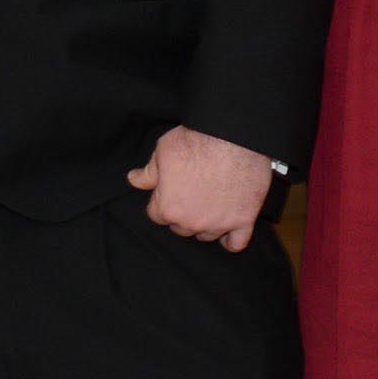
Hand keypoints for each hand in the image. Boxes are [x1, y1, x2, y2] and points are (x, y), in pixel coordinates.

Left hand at [128, 125, 272, 249]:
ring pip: (206, 235)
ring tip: (210, 204)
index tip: (171, 190)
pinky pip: (236, 243)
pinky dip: (232, 240)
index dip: (163, 200)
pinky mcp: (244, 220)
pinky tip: (228, 231)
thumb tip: (134, 180)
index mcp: (168, 208)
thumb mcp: (162, 151)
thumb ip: (148, 173)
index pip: (157, 215)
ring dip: (205, 224)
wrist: (233, 135)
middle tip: (192, 193)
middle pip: (181, 228)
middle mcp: (192, 222)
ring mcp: (219, 224)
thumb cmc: (196, 140)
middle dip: (183, 213)